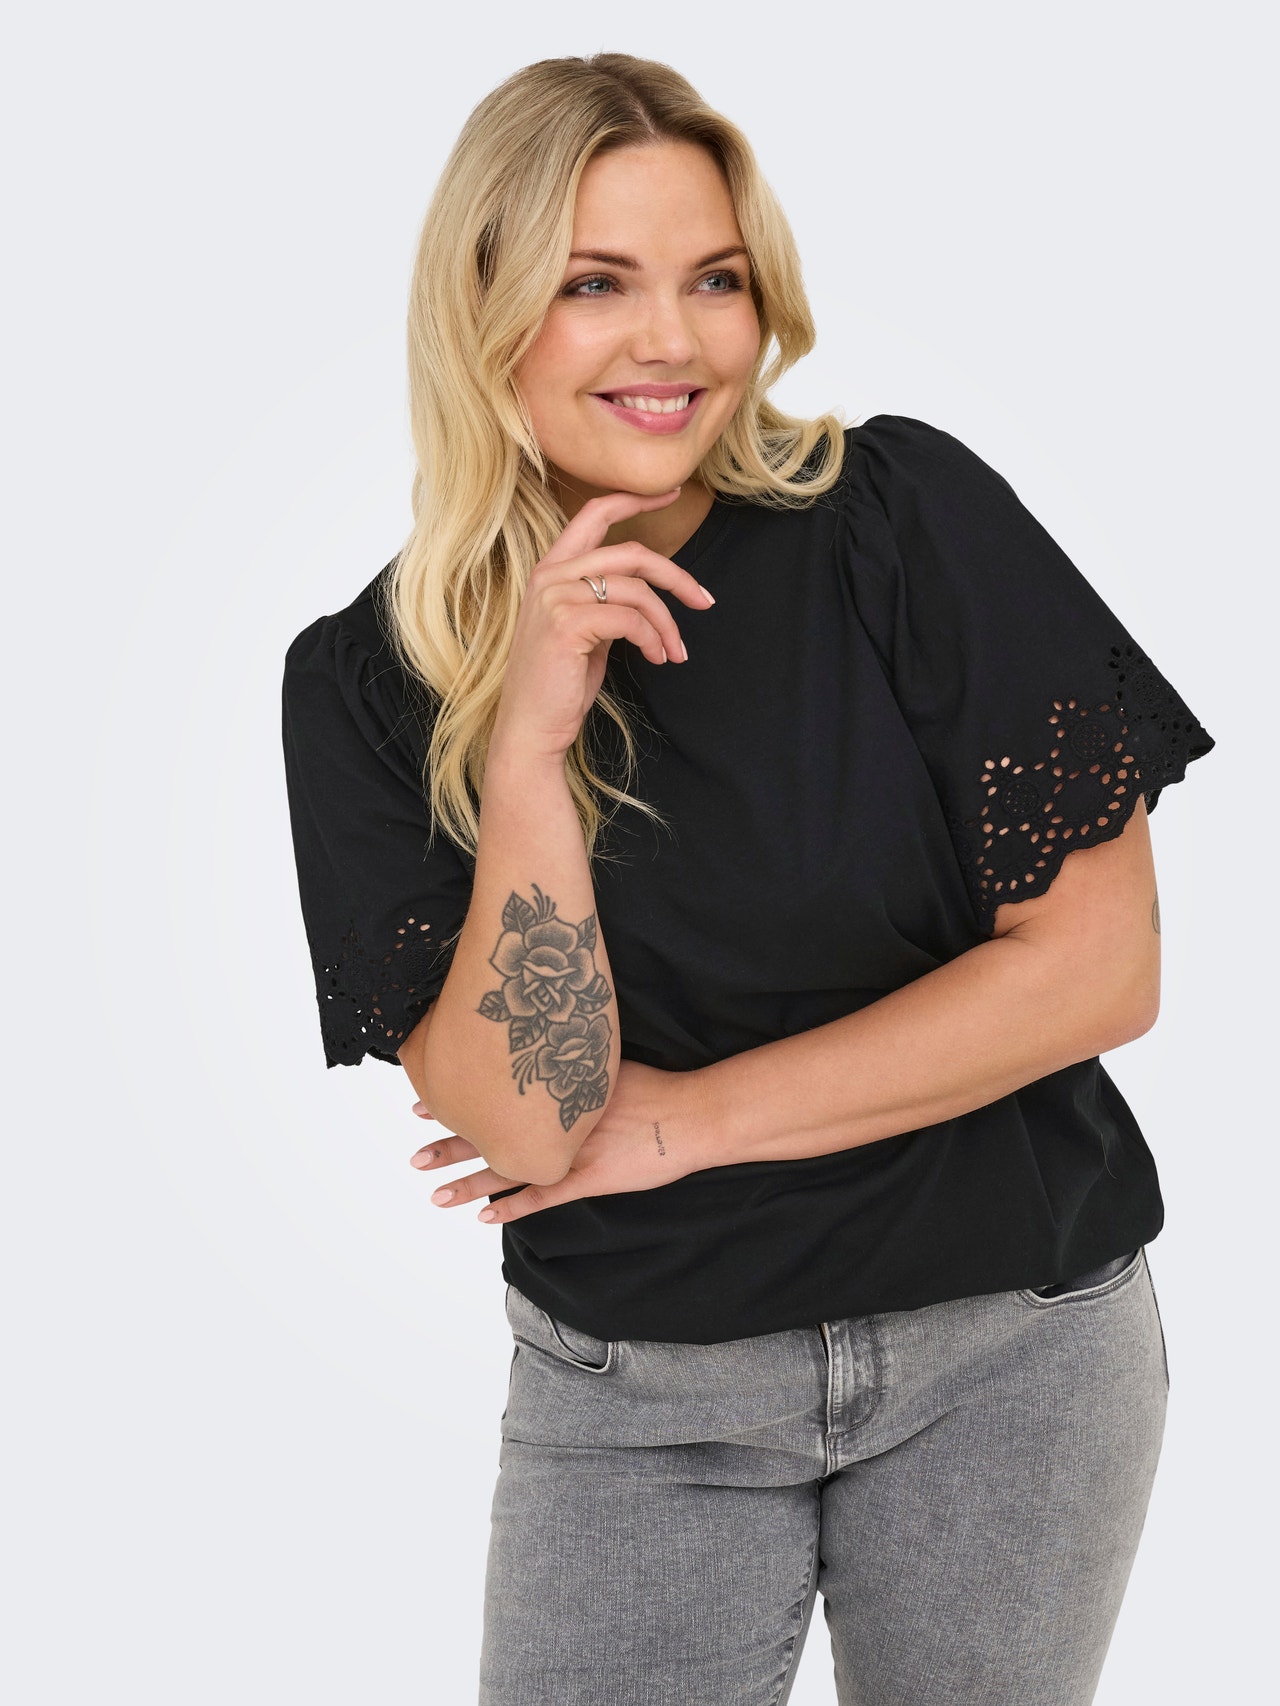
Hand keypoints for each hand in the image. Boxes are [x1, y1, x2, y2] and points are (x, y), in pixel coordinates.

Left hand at [409, 1058, 710, 1225]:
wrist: (689, 1116)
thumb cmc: (654, 1087)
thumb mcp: (603, 1064)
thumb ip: (569, 1066)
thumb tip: (538, 1051)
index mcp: (556, 1091)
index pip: (494, 1098)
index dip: (457, 1104)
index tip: (422, 1102)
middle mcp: (555, 1121)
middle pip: (492, 1134)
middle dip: (450, 1145)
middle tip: (415, 1156)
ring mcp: (569, 1153)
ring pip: (508, 1171)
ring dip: (469, 1184)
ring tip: (435, 1194)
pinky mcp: (588, 1180)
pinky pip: (542, 1197)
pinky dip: (512, 1209)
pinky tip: (484, 1219)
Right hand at [489, 488, 716, 764]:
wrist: (531, 729)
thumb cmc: (560, 685)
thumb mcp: (586, 632)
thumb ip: (607, 602)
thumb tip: (651, 594)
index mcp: (552, 569)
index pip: (595, 513)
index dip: (636, 499)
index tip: (672, 492)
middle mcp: (550, 575)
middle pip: (632, 553)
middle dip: (677, 576)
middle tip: (704, 601)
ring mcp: (555, 597)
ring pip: (637, 590)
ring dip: (667, 623)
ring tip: (674, 652)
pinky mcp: (567, 624)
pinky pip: (631, 618)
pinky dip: (653, 638)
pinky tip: (657, 658)